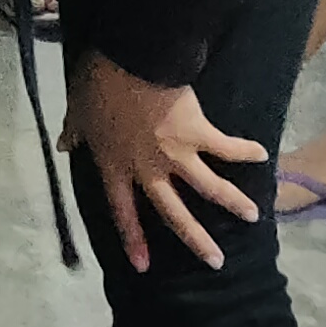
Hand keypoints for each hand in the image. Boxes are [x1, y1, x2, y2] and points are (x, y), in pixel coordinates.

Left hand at [67, 51, 265, 269]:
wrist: (129, 60)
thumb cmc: (97, 85)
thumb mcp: (77, 111)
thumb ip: (74, 132)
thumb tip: (63, 145)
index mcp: (115, 166)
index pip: (122, 210)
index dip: (132, 237)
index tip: (142, 266)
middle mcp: (148, 169)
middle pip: (173, 212)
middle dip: (195, 239)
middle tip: (215, 261)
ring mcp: (176, 154)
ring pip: (208, 187)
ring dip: (232, 202)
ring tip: (253, 216)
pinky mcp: (199, 133)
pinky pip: (225, 147)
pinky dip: (245, 150)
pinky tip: (262, 155)